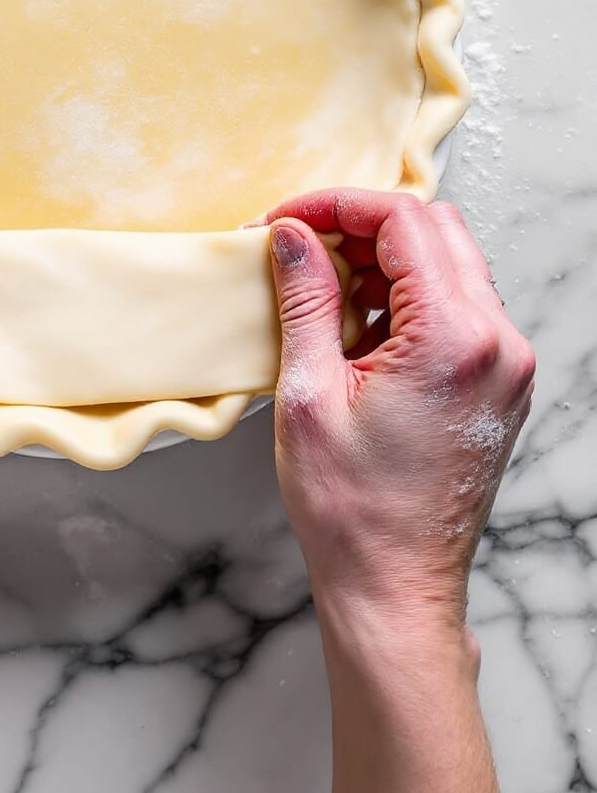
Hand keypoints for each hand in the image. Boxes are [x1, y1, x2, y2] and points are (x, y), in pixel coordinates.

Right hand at [266, 189, 532, 792]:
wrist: (396, 586)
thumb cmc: (353, 510)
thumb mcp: (308, 394)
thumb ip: (305, 298)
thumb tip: (291, 237)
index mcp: (454, 339)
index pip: (405, 221)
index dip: (336, 205)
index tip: (287, 221)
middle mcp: (497, 344)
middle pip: (436, 230)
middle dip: (361, 224)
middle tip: (301, 245)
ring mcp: (505, 365)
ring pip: (451, 263)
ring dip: (385, 260)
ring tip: (324, 291)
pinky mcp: (498, 383)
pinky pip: (459, 306)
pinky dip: (408, 296)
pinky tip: (358, 327)